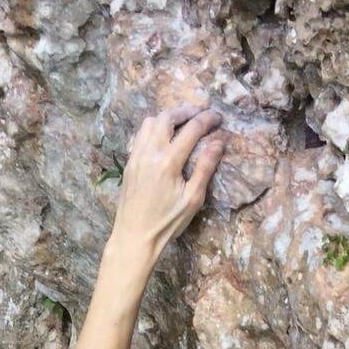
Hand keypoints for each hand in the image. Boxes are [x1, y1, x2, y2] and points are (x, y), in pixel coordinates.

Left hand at [107, 102, 227, 263]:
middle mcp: (150, 153)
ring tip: (181, 122)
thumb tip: (218, 142)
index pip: (192, 129)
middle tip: (199, 114)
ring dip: (167, 117)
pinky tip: (163, 137)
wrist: (134, 238)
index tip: (218, 117)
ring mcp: (136, 156)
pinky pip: (141, 135)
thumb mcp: (192, 200)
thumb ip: (205, 168)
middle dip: (186, 111)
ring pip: (150, 122)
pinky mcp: (129, 163)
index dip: (207, 119)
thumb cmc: (167, 223)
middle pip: (167, 117)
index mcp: (168, 162)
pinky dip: (154, 128)